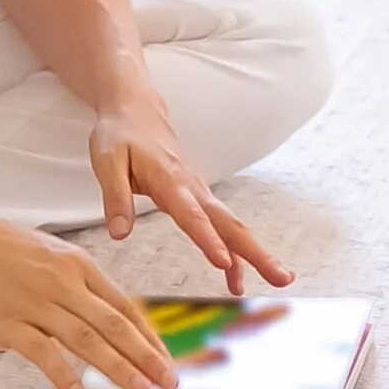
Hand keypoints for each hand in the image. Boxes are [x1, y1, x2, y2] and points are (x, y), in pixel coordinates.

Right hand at [0, 209, 180, 388]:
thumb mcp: (50, 252)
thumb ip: (79, 282)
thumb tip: (106, 316)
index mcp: (77, 264)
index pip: (123, 306)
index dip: (148, 336)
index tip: (167, 359)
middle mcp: (62, 283)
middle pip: (113, 326)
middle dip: (146, 357)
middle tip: (169, 383)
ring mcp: (35, 304)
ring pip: (86, 341)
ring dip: (116, 369)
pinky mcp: (6, 324)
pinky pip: (41, 353)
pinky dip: (62, 374)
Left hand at [88, 95, 292, 293]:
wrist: (137, 109)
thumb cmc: (120, 135)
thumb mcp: (106, 161)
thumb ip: (116, 198)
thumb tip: (120, 234)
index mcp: (169, 180)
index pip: (192, 215)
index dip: (208, 240)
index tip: (224, 263)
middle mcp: (191, 187)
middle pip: (228, 224)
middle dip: (255, 253)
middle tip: (281, 277)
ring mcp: (199, 192)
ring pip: (231, 226)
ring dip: (255, 254)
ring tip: (280, 280)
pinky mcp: (198, 197)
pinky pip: (221, 225)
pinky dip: (234, 251)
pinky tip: (237, 276)